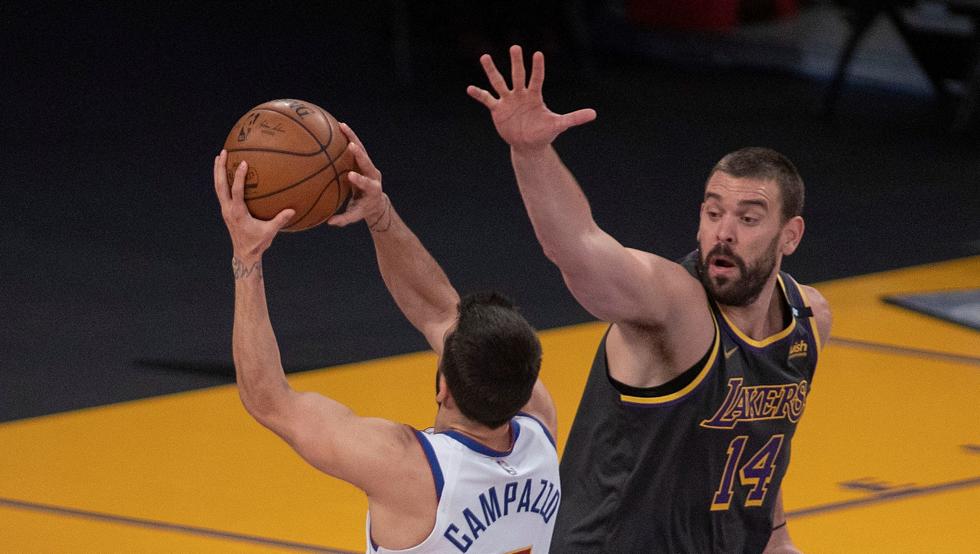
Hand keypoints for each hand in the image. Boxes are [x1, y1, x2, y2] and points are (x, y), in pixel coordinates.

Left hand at [213, 150, 293, 263]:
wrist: (244, 254)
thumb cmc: (257, 243)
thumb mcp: (270, 232)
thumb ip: (280, 220)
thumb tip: (292, 210)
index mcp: (238, 213)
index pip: (236, 191)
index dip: (239, 177)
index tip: (242, 163)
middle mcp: (228, 209)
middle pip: (220, 185)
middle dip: (220, 168)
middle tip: (222, 153)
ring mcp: (225, 209)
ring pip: (218, 187)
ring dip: (218, 172)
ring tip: (219, 157)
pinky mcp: (226, 210)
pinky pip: (222, 192)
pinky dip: (222, 180)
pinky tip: (226, 172)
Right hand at [328, 123, 389, 229]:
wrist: (376, 201)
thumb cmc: (364, 209)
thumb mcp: (356, 215)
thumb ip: (344, 219)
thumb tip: (329, 222)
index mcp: (372, 189)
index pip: (366, 183)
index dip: (359, 180)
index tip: (351, 175)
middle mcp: (373, 175)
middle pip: (367, 162)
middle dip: (359, 154)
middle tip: (351, 145)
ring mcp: (369, 166)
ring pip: (362, 149)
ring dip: (353, 137)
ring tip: (342, 126)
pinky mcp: (364, 160)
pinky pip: (357, 146)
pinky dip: (349, 136)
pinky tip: (339, 126)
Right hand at [467, 45, 595, 151]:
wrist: (528, 144)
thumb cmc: (544, 132)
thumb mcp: (559, 124)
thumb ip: (574, 118)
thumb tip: (594, 114)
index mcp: (535, 96)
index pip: (536, 79)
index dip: (537, 68)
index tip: (538, 54)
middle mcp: (520, 94)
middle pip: (518, 75)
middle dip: (517, 63)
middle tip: (515, 47)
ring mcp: (508, 100)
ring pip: (499, 82)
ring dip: (492, 71)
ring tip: (485, 57)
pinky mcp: (498, 109)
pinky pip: (487, 99)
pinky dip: (479, 94)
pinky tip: (469, 88)